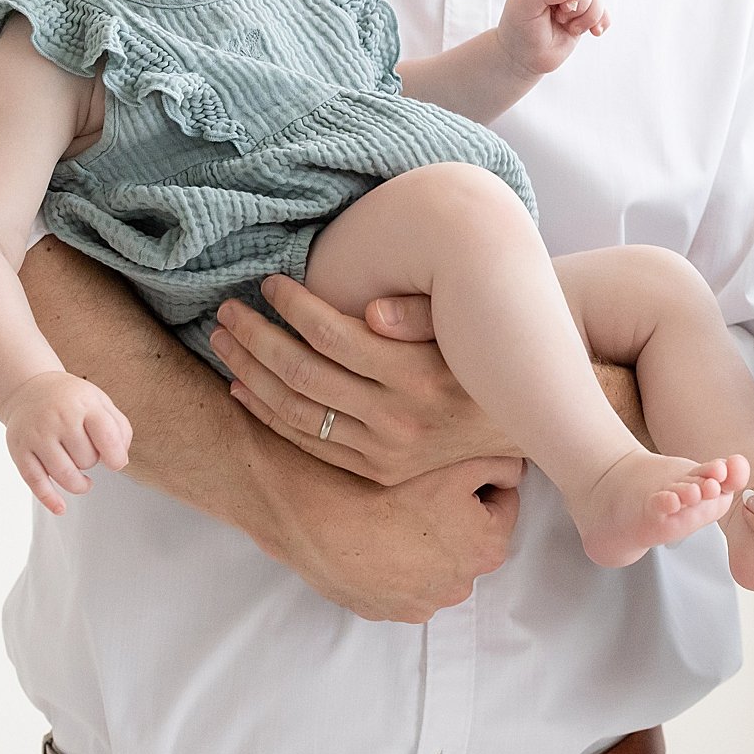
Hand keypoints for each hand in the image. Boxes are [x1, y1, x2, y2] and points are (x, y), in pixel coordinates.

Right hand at [0, 370, 132, 513]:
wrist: (28, 389)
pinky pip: (36, 482)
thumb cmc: (71, 400)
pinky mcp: (20, 451)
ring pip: (64, 475)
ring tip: (84, 481)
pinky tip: (61, 508)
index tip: (116, 463)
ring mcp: (38, 436)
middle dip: (91, 462)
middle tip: (85, 451)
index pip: (106, 437)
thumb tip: (120, 460)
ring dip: (79, 485)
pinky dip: (49, 499)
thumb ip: (119, 428)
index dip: (115, 457)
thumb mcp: (100, 402)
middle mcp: (59, 419)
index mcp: (83, 405)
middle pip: (86, 459)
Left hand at [211, 273, 514, 485]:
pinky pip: (311, 444)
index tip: (270, 282)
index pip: (333, 335)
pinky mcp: (379, 471)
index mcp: (418, 374)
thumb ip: (420, 314)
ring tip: (225, 341)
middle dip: (257, 337)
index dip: (294, 305)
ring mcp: (386, 450)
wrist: (528, 419)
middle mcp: (398, 418)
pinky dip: (270, 415)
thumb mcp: (465, 327)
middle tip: (227, 309)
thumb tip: (371, 309)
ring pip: (298, 411)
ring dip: (252, 373)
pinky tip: (243, 388)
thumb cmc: (489, 354)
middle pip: (304, 373)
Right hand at [253, 446, 526, 622]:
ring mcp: (423, 604)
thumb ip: (500, 462)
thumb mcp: (459, 463)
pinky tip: (380, 540)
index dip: (481, 480)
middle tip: (424, 490)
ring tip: (397, 516)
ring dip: (428, 543)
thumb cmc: (394, 492)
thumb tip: (514, 469)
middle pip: (471, 537)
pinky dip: (398, 564)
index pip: (503, 503)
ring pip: (437, 563)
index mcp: (488, 548)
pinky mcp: (388, 611)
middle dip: (457, 514)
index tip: (454, 469)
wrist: (326, 524)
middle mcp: (462, 586)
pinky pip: (403, 582)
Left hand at [496, 0, 608, 77]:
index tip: (563, 7)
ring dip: (589, 17)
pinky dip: (602, 22)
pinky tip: (595, 32)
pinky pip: (603, 14)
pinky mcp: (582, 19)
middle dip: (579, 5)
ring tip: (572, 29)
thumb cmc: (518, 30)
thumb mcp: (521, 8)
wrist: (524, 58)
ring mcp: (573, 4)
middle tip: (560, 19)